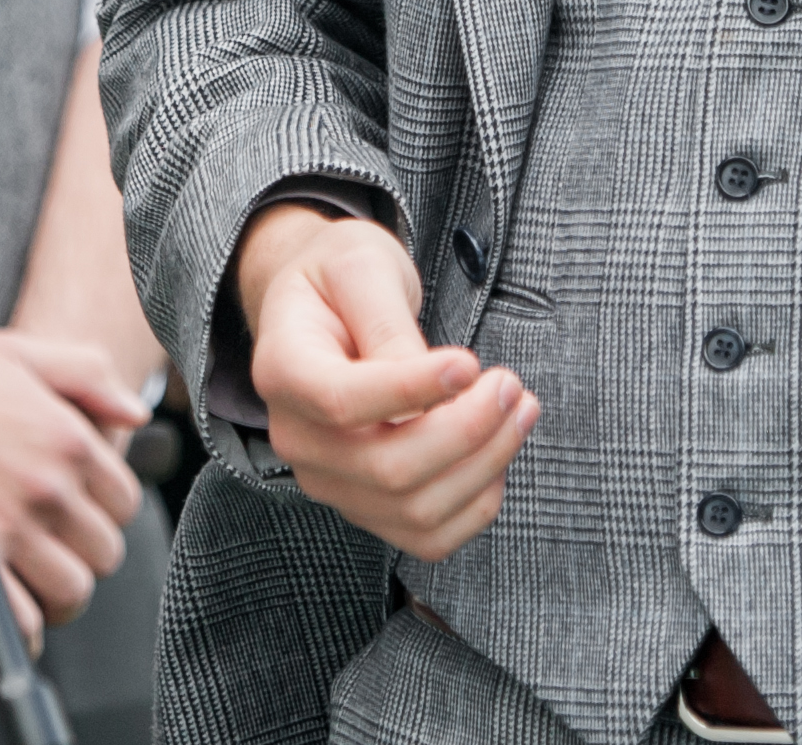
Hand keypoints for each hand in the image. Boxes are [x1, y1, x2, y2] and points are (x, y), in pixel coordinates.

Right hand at [0, 328, 139, 624]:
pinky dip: (20, 622)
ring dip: (54, 592)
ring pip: (70, 591)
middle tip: (48, 548)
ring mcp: (11, 527)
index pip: (122, 501)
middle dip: (80, 554)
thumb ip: (84, 372)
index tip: (72, 514)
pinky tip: (4, 601)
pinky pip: (21, 620)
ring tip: (29, 578)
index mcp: (68, 437)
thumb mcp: (15, 351)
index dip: (100, 512)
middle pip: (101, 552)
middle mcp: (48, 485)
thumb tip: (132, 414)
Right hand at [235, 207, 537, 560]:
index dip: (411, 390)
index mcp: (281, 370)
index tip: (469, 363)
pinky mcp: (365, 504)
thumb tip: (440, 387)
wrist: (321, 307)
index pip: (341, 402)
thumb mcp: (361, 267)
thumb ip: (390, 324)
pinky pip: (427, 535)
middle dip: (468, 431)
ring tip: (519, 410)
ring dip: (484, 466)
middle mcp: (296, 438)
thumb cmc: (339, 277)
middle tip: (511, 384)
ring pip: (415, 509)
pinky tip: (495, 453)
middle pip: (388, 468)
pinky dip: (475, 503)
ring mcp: (329, 479)